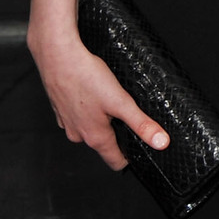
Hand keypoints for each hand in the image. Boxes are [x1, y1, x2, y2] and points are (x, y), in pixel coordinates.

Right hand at [29, 27, 168, 169]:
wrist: (58, 56)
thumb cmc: (86, 77)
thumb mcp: (121, 102)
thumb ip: (141, 124)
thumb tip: (161, 143)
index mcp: (94, 137)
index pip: (115, 161)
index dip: (130, 159)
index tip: (142, 153)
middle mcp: (78, 134)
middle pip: (104, 144)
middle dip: (119, 135)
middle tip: (131, 117)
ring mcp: (66, 122)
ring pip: (90, 128)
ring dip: (103, 120)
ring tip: (112, 101)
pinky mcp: (61, 108)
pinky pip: (79, 115)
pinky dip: (89, 109)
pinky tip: (94, 93)